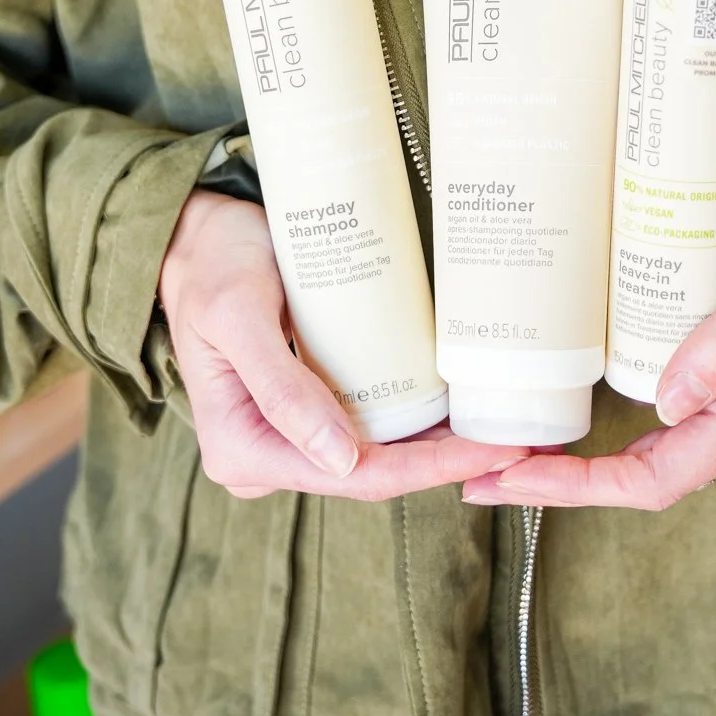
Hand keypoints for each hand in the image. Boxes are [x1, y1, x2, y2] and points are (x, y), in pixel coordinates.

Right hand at [160, 191, 526, 499]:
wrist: (195, 237)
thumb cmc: (214, 266)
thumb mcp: (241, 318)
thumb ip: (282, 390)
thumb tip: (340, 461)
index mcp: (242, 451)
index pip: (351, 478)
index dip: (427, 470)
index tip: (491, 454)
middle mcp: (264, 457)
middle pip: (370, 475)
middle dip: (444, 465)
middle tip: (520, 445)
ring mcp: (286, 437)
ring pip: (375, 456)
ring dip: (437, 448)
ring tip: (505, 432)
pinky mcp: (306, 411)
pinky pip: (367, 428)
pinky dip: (414, 425)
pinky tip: (461, 413)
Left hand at [462, 158, 715, 512]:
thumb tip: (672, 403)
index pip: (657, 477)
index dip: (577, 488)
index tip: (509, 478)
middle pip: (645, 476)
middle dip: (562, 482)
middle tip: (479, 470)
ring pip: (652, 453)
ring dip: (581, 462)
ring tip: (508, 447)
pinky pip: (667, 419)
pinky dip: (612, 429)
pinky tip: (573, 411)